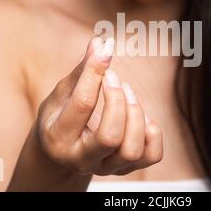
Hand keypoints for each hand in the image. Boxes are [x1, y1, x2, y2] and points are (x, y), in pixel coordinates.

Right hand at [35, 36, 162, 177]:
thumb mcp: (62, 93)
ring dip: (135, 113)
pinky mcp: (127, 168)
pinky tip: (140, 116)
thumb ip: (82, 70)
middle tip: (114, 78)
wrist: (62, 152)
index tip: (105, 50)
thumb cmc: (60, 116)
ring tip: (127, 92)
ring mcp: (107, 167)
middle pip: (110, 136)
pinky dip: (152, 131)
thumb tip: (101, 41)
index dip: (95, 73)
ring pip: (132, 148)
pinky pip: (151, 155)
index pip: (82, 105)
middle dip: (117, 100)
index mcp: (58, 137)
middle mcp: (82, 160)